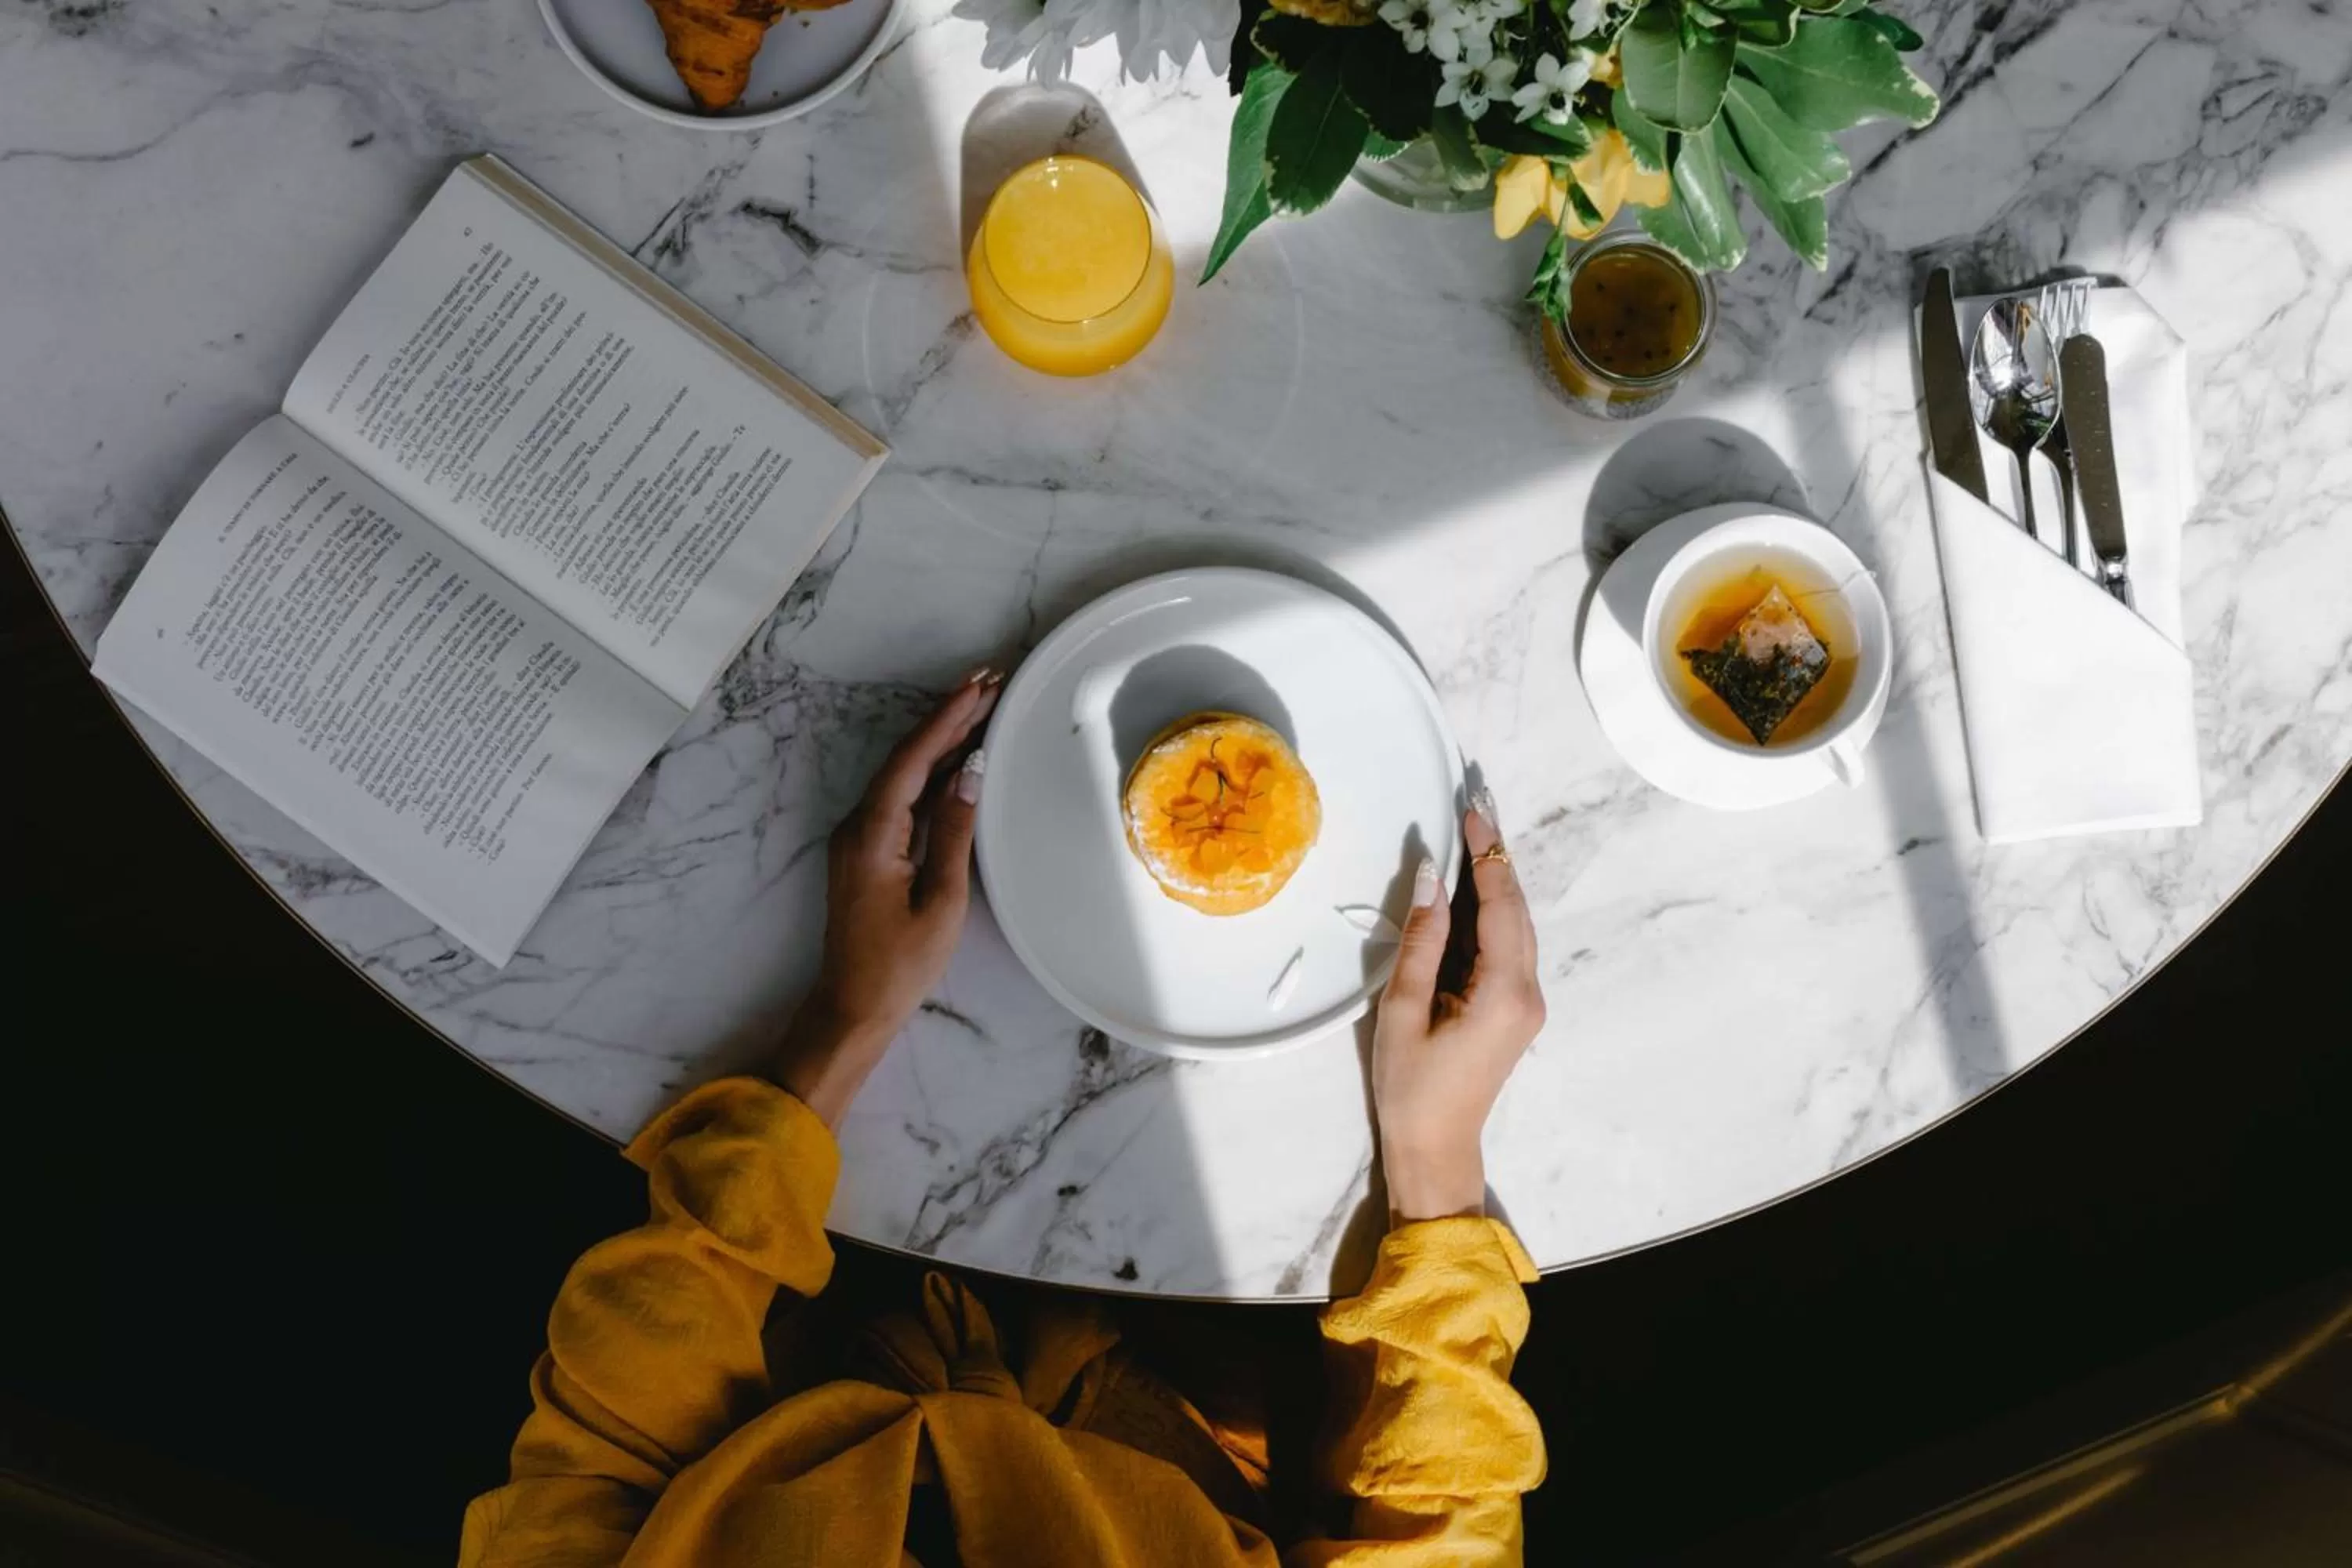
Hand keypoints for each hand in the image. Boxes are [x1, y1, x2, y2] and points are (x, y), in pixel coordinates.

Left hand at [774, 672, 998, 1124]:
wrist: (852, 1006)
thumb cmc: (899, 965)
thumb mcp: (940, 900)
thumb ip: (954, 832)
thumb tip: (972, 773)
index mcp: (872, 834)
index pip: (913, 760)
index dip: (947, 719)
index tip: (981, 687)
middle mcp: (857, 825)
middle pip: (906, 758)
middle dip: (947, 719)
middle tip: (990, 683)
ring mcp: (859, 837)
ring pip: (903, 775)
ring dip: (941, 742)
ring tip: (982, 708)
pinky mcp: (867, 850)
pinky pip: (901, 798)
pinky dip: (931, 774)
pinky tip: (959, 760)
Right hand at [1372, 793, 1544, 1222]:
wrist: (1437, 1149)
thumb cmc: (1411, 1087)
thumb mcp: (1402, 1009)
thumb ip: (1421, 941)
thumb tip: (1428, 879)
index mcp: (1504, 991)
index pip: (1501, 905)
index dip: (1486, 856)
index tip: (1472, 812)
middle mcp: (1528, 992)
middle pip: (1518, 910)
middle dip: (1497, 858)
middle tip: (1476, 806)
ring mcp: (1528, 1002)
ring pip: (1518, 927)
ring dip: (1497, 882)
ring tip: (1474, 835)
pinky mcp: (1516, 1010)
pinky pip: (1510, 947)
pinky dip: (1494, 912)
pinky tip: (1474, 889)